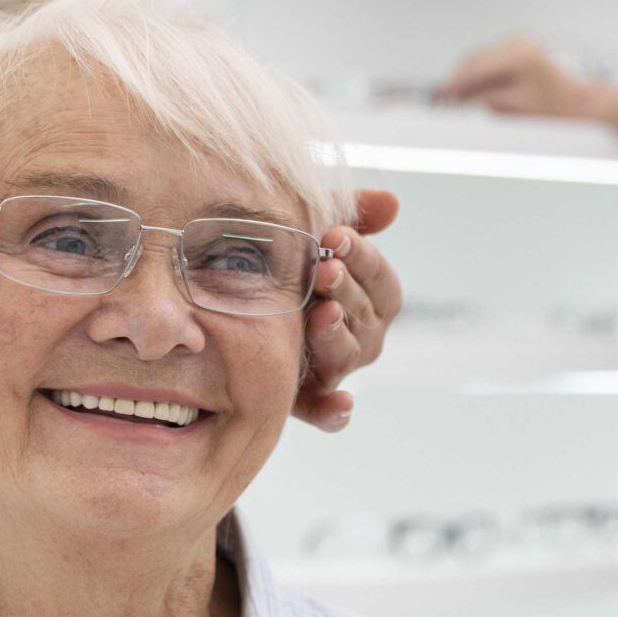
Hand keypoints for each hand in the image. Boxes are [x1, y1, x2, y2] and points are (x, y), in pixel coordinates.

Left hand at [293, 189, 402, 431]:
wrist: (225, 295)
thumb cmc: (280, 259)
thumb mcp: (310, 229)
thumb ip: (350, 214)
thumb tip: (392, 203)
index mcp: (369, 300)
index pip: (382, 283)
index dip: (365, 259)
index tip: (337, 237)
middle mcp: (358, 337)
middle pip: (366, 317)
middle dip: (345, 291)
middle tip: (323, 270)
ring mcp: (333, 368)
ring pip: (348, 356)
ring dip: (338, 336)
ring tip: (322, 315)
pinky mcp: (304, 398)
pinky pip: (326, 413)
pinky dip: (334, 412)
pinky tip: (341, 406)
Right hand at [438, 35, 605, 120]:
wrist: (586, 103)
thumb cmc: (557, 109)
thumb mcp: (515, 108)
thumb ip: (484, 99)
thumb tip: (459, 97)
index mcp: (518, 54)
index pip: (475, 66)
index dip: (454, 83)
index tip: (440, 97)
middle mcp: (518, 41)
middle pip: (475, 57)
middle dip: (459, 78)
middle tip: (444, 100)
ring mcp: (521, 41)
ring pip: (482, 56)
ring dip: (469, 76)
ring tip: (457, 98)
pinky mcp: (522, 46)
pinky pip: (493, 57)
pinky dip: (482, 73)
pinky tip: (476, 90)